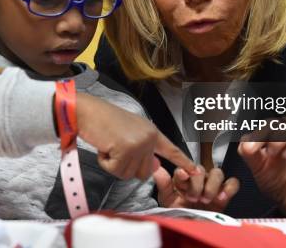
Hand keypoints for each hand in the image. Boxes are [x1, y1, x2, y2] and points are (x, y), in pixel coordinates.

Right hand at [76, 93, 196, 180]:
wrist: (89, 111)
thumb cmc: (105, 120)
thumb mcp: (129, 132)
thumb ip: (144, 148)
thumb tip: (155, 166)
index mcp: (152, 132)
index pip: (171, 149)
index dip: (183, 162)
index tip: (196, 171)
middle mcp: (149, 138)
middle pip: (143, 172)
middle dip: (126, 166)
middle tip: (115, 148)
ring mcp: (139, 144)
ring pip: (128, 174)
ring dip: (114, 164)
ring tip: (109, 145)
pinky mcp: (126, 150)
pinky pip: (116, 171)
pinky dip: (106, 163)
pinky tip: (104, 147)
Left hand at [153, 165, 238, 211]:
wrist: (193, 229)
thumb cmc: (180, 214)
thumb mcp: (168, 201)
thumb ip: (164, 185)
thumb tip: (158, 170)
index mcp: (184, 179)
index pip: (185, 167)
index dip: (184, 171)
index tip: (183, 177)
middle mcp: (199, 179)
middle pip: (201, 169)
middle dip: (197, 182)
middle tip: (193, 197)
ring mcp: (212, 185)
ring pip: (217, 173)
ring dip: (212, 185)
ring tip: (206, 199)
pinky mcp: (225, 193)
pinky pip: (232, 183)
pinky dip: (229, 188)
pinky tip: (221, 198)